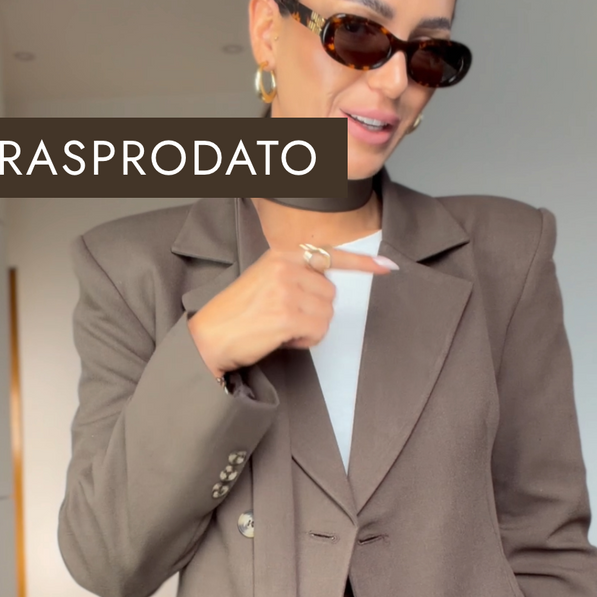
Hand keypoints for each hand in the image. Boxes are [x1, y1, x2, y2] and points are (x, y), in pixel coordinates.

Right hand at [186, 244, 397, 377]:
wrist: (209, 336)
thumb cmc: (236, 314)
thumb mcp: (265, 280)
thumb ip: (295, 276)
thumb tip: (326, 288)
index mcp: (281, 255)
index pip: (329, 255)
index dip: (362, 263)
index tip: (387, 266)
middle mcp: (286, 267)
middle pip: (331, 294)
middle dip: (315, 311)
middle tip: (286, 318)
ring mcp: (287, 290)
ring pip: (327, 314)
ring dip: (310, 328)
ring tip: (281, 328)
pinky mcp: (288, 315)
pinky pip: (318, 331)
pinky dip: (305, 341)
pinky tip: (283, 338)